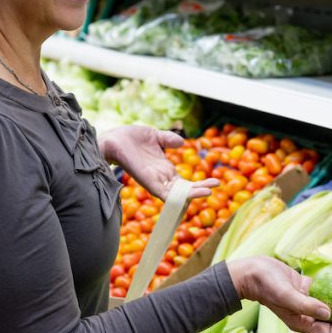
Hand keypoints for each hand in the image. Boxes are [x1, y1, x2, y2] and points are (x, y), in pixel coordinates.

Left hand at [99, 125, 217, 200]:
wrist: (114, 139)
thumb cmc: (131, 138)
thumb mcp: (155, 136)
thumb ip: (168, 139)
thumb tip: (181, 143)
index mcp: (164, 170)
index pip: (185, 183)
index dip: (200, 183)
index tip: (216, 181)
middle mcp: (161, 178)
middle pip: (184, 190)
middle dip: (200, 189)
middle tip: (217, 185)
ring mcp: (155, 182)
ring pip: (177, 194)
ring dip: (193, 194)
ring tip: (209, 191)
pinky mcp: (148, 182)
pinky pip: (164, 193)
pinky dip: (177, 196)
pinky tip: (188, 196)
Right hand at [227, 256, 331, 332]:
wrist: (251, 272)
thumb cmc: (266, 284)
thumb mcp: (286, 294)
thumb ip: (306, 306)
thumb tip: (329, 313)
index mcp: (301, 324)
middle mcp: (305, 317)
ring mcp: (305, 304)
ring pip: (330, 307)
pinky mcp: (304, 290)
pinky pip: (323, 292)